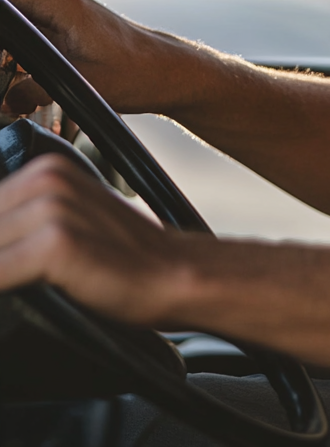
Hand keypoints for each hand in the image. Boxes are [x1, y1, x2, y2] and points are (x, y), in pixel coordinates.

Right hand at [0, 0, 189, 115]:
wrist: (164, 70)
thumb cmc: (134, 73)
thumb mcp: (81, 85)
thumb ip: (36, 90)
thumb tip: (9, 99)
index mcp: (59, 1)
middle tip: (4, 62)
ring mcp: (63, 4)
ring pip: (15, 7)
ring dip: (7, 31)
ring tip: (11, 64)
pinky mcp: (66, 18)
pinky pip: (29, 16)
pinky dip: (18, 35)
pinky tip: (19, 63)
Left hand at [0, 153, 190, 325]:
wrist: (175, 274)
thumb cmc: (121, 259)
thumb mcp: (67, 225)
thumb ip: (21, 225)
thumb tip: (2, 239)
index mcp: (46, 170)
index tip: (12, 254)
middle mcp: (47, 179)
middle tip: (16, 268)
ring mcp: (53, 207)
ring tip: (15, 281)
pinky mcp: (58, 242)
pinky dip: (1, 285)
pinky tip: (14, 296)